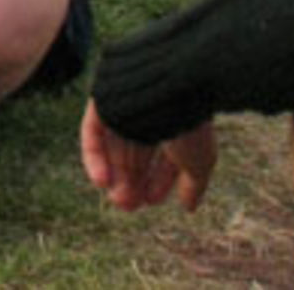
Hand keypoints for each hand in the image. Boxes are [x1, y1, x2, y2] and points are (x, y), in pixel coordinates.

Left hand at [81, 100, 216, 211]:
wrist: (172, 86)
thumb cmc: (190, 123)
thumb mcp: (199, 161)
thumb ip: (193, 184)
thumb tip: (189, 207)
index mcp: (175, 122)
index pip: (163, 154)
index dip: (158, 180)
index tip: (152, 200)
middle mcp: (150, 112)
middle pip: (136, 151)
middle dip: (133, 182)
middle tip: (129, 206)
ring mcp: (125, 105)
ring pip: (115, 145)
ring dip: (115, 176)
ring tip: (119, 200)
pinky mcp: (103, 99)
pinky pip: (94, 130)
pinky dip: (95, 156)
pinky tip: (102, 181)